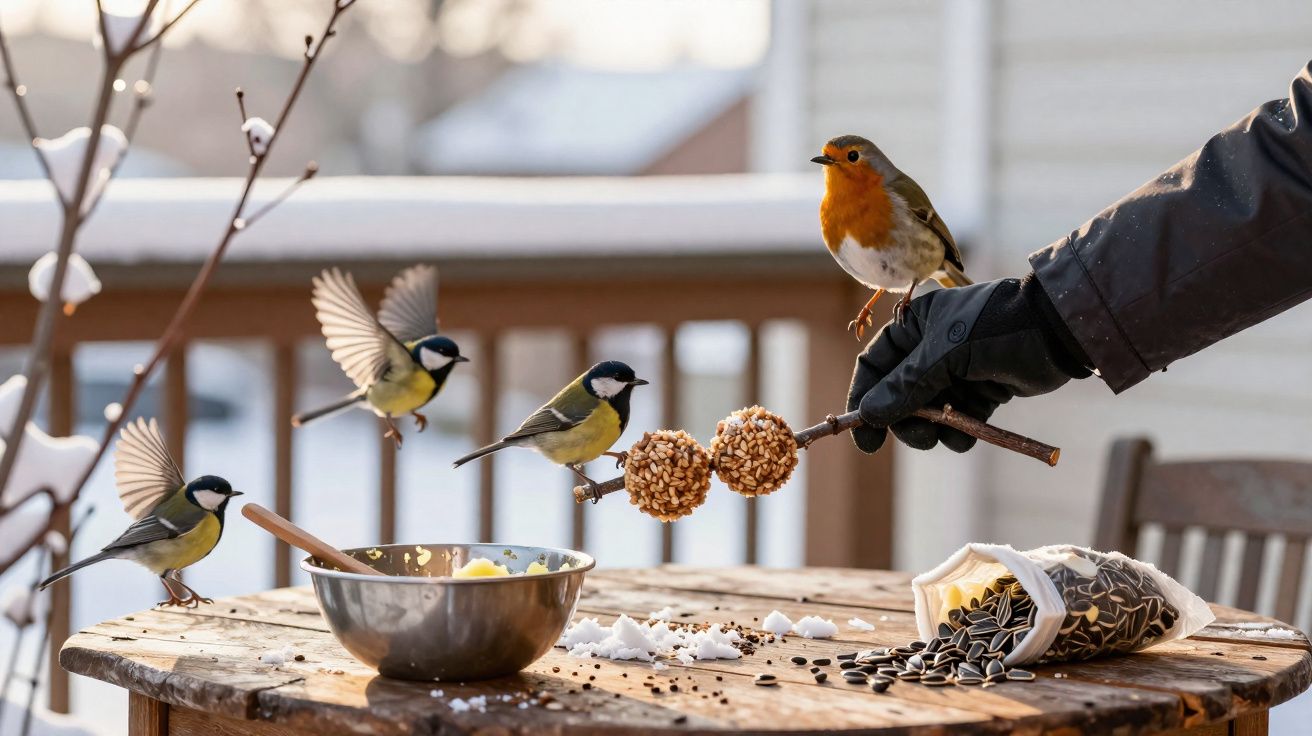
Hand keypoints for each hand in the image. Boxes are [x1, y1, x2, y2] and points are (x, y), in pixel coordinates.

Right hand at [846, 275, 1090, 453]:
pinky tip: (968, 434)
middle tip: (918, 439)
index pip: (875, 365)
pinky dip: (958, 432)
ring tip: (946, 436)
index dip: (864, 399)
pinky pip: (956, 420)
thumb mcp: (945, 355)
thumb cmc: (996, 328)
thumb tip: (868, 415)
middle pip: (898, 394)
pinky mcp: (981, 391)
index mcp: (915, 325)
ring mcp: (956, 371)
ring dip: (932, 430)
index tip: (863, 435)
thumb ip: (905, 386)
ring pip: (927, 412)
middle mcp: (930, 348)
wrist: (1058, 332)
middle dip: (904, 420)